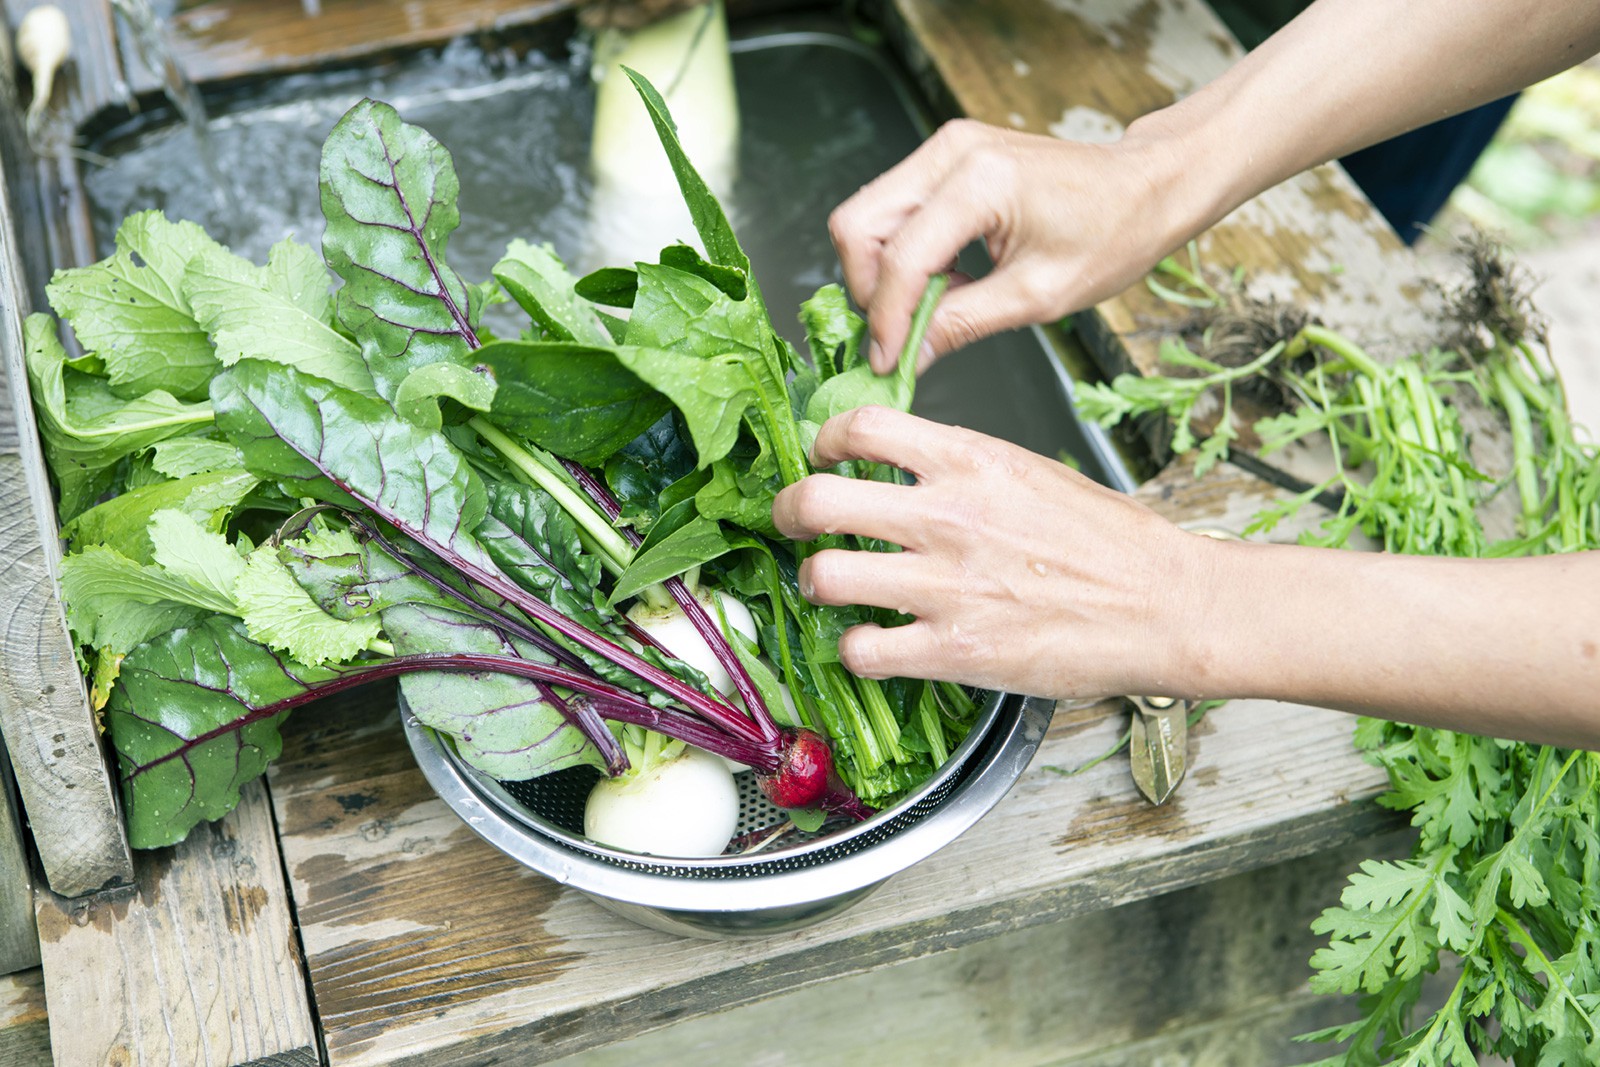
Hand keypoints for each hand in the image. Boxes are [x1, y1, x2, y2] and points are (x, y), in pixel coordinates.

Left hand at [771, 406, 1205, 699]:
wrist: (1165, 605)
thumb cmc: (1111, 541)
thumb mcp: (1032, 472)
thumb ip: (961, 467)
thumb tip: (901, 468)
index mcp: (969, 459)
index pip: (860, 426)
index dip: (824, 443)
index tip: (823, 458)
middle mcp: (945, 516)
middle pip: (816, 500)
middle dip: (788, 512)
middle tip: (792, 522)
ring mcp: (944, 586)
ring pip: (824, 576)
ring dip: (818, 581)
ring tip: (833, 586)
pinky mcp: (953, 650)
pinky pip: (860, 650)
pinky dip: (855, 648)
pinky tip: (874, 642)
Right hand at [827, 118, 1195, 372]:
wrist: (1147, 185)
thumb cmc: (1113, 232)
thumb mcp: (1037, 296)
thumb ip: (961, 325)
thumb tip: (907, 357)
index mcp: (979, 181)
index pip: (900, 259)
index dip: (887, 320)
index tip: (888, 362)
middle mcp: (951, 152)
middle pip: (858, 225)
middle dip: (870, 289)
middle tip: (904, 333)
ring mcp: (945, 148)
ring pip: (868, 216)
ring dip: (885, 273)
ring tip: (937, 304)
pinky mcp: (948, 157)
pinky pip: (894, 209)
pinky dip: (904, 253)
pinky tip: (947, 279)